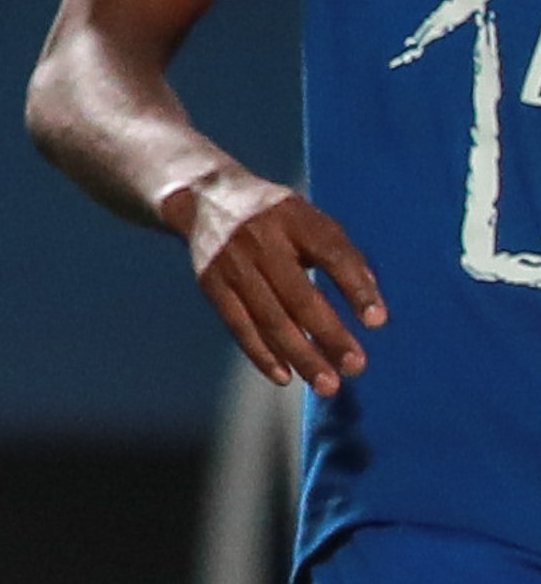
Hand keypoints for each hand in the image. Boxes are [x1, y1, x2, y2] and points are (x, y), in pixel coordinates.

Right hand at [168, 167, 380, 386]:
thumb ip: (340, 253)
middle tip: (356, 367)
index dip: (356, 288)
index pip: (332, 255)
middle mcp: (263, 244)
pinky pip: (240, 327)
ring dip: (300, 355)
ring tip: (326, 384)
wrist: (206, 200)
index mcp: (296, 221)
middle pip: (301, 297)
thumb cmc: (275, 217)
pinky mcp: (213, 287)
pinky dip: (262, 354)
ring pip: (271, 320)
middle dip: (330, 335)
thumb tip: (369, 299)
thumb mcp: (310, 219)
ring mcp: (234, 268)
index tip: (377, 322)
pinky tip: (284, 376)